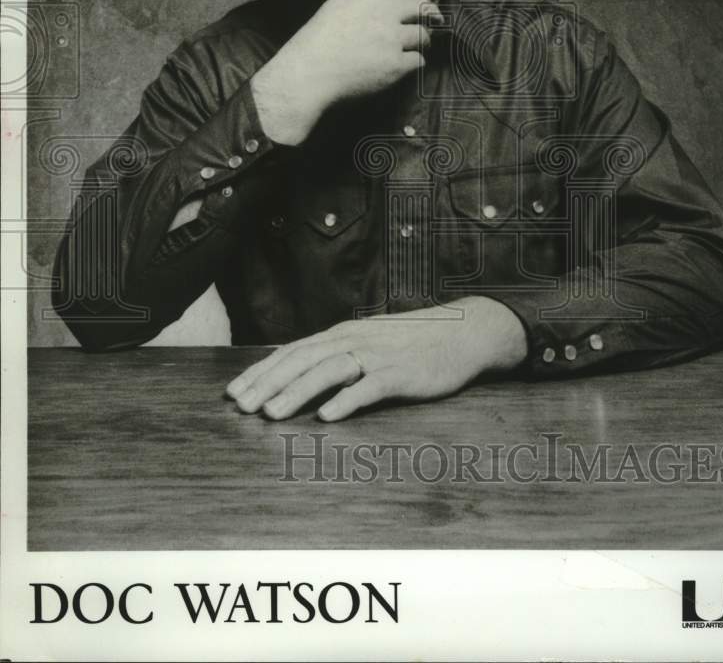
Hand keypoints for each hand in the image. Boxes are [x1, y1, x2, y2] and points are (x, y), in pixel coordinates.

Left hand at [225, 296, 527, 421]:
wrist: (463, 332)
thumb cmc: (411, 343)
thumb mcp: (368, 342)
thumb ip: (336, 355)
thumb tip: (297, 373)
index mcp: (342, 334)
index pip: (292, 352)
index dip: (261, 372)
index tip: (233, 393)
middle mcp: (354, 340)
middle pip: (303, 360)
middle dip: (268, 384)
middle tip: (240, 407)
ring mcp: (378, 355)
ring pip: (329, 371)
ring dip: (297, 392)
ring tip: (271, 414)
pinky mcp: (401, 373)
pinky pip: (370, 387)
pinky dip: (347, 400)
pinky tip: (327, 416)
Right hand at [250, 0, 447, 143]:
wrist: (309, 74)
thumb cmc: (318, 42)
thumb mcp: (339, 6)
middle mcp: (383, 12)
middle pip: (423, 6)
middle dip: (431, 14)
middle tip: (433, 20)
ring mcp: (391, 39)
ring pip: (424, 35)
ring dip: (422, 40)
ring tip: (411, 46)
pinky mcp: (395, 66)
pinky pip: (419, 60)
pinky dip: (414, 63)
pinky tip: (401, 65)